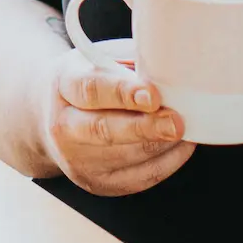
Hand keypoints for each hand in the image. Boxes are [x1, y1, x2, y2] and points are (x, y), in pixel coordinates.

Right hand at [37, 50, 193, 196]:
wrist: (56, 116)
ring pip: (129, 156)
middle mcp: (63, 126)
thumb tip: (171, 69)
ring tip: (186, 127)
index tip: (153, 95)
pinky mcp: (98, 183)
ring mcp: (78, 160)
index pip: (91, 90)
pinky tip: (180, 144)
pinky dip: (168, 161)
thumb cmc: (91, 81)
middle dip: (145, 128)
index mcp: (63, 85)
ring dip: (163, 143)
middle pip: (104, 130)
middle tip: (176, 122)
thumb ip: (131, 63)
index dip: (123, 94)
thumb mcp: (101, 59)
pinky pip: (142, 177)